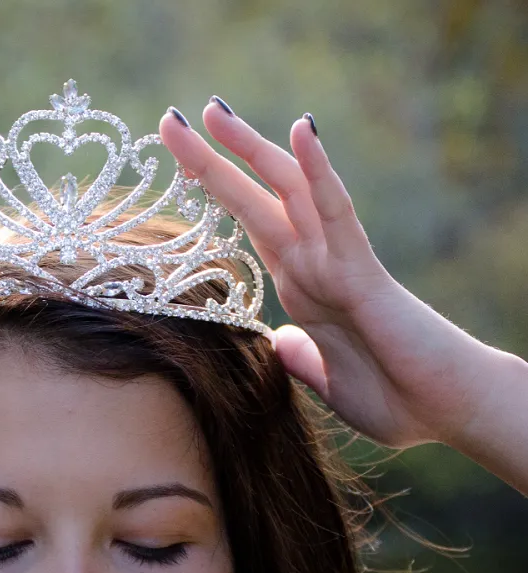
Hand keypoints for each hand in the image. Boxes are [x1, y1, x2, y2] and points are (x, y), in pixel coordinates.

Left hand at [160, 101, 523, 450]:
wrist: (447, 415)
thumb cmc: (395, 399)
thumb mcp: (325, 380)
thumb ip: (299, 357)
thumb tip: (280, 343)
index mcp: (299, 284)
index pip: (247, 222)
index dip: (213, 190)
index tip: (176, 159)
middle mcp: (312, 262)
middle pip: (255, 195)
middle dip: (212, 157)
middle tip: (172, 119)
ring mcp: (335, 260)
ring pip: (289, 190)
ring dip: (251, 148)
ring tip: (214, 111)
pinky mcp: (362, 271)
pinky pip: (338, 213)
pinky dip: (319, 172)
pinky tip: (300, 132)